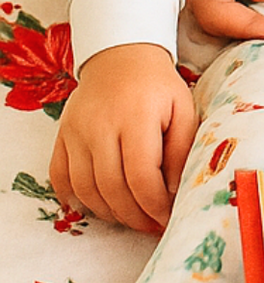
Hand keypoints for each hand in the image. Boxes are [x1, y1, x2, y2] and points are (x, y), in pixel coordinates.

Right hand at [51, 43, 197, 232]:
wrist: (122, 56)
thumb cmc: (158, 86)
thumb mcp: (184, 108)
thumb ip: (182, 148)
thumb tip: (176, 191)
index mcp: (137, 117)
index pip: (141, 175)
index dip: (153, 205)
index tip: (166, 218)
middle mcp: (101, 126)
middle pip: (112, 188)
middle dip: (133, 216)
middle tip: (150, 226)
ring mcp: (76, 132)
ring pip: (85, 189)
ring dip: (108, 212)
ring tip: (130, 217)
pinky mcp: (61, 136)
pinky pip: (60, 178)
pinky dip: (76, 199)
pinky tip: (98, 205)